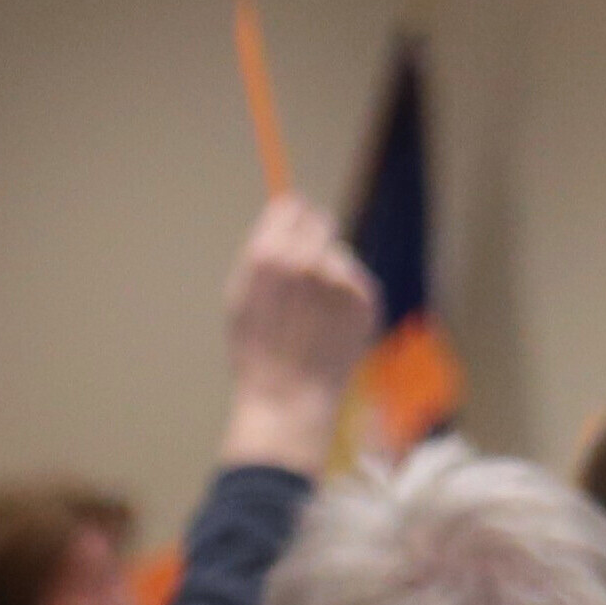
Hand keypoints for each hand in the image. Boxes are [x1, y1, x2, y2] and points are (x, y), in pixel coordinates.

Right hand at [220, 198, 381, 466]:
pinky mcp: (366, 297)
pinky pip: (356, 281)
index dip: (293, 216)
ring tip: (312, 312)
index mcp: (268, 255)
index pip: (291, 206)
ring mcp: (340, 278)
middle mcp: (306, 259)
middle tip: (306, 268)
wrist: (289, 397)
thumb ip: (262, 252)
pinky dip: (347, 296)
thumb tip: (285, 210)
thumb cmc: (256, 351)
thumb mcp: (240, 297)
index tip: (293, 225)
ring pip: (340, 255)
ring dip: (330, 272)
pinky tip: (330, 324)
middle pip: (320, 222)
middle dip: (313, 237)